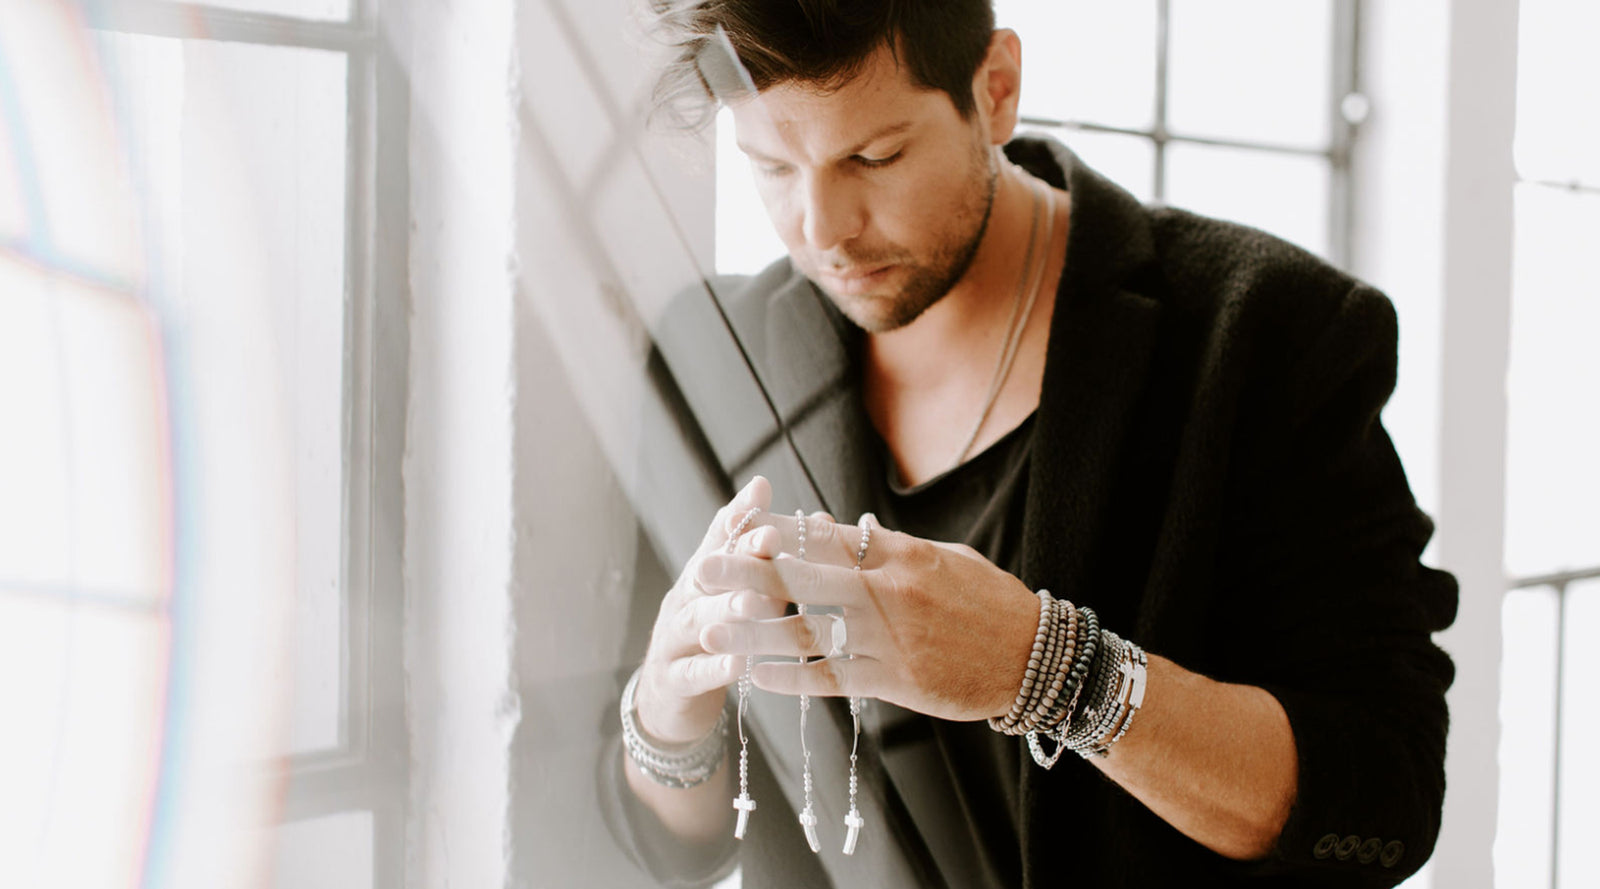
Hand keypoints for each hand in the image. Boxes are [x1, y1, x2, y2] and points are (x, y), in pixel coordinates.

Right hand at [633, 476, 792, 744]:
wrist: (670, 697)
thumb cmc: (719, 635)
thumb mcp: (744, 595)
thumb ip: (776, 563)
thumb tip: (822, 521)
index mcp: (705, 575)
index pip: (720, 537)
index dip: (740, 515)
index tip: (763, 490)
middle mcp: (686, 598)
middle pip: (710, 572)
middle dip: (740, 555)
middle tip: (768, 539)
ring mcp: (674, 638)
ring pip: (699, 619)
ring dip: (726, 608)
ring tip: (752, 602)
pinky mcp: (674, 680)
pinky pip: (693, 672)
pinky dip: (715, 668)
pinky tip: (737, 665)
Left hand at [694, 514, 1040, 721]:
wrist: (1037, 658)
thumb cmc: (991, 603)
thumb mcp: (945, 558)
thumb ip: (890, 547)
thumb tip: (839, 527)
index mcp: (901, 554)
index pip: (826, 537)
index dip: (777, 534)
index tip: (737, 528)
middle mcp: (890, 592)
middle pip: (805, 579)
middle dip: (749, 574)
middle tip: (703, 569)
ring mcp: (890, 638)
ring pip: (809, 633)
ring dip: (754, 633)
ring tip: (711, 630)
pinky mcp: (895, 680)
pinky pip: (832, 677)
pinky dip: (791, 678)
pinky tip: (755, 677)